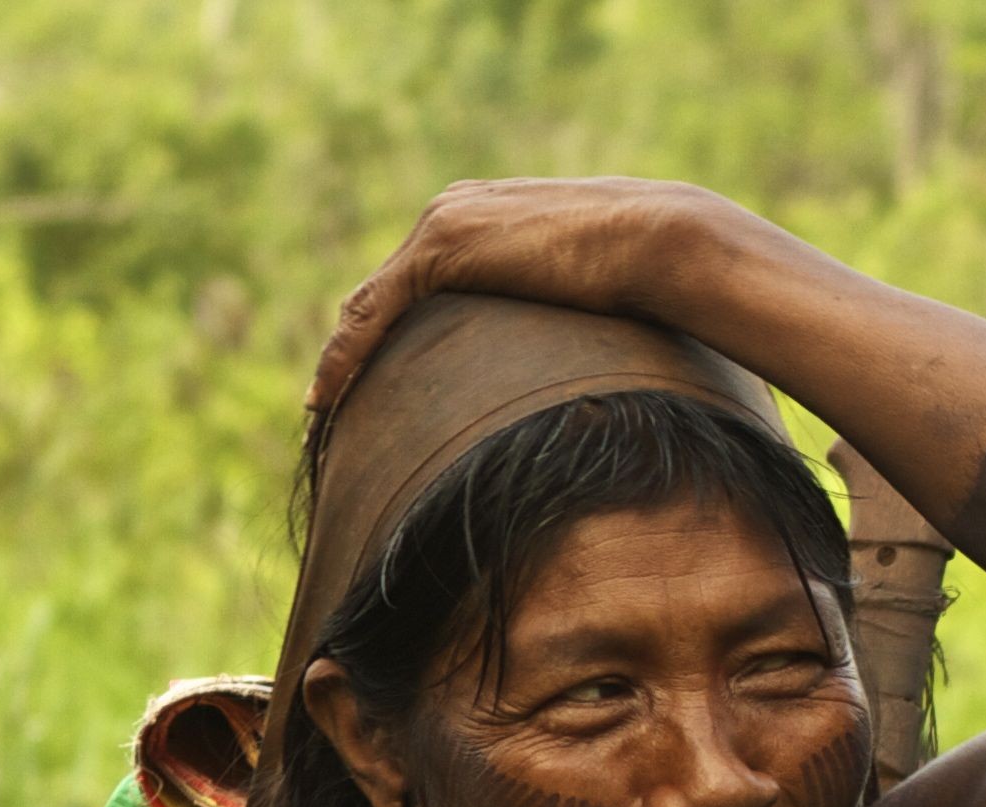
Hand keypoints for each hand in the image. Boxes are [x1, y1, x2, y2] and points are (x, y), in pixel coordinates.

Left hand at [308, 178, 780, 412]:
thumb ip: (572, 310)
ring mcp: (443, 224)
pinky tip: (324, 400)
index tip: (374, 380)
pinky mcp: (442, 249)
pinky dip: (344, 358)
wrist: (664, 239)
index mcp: (485, 216)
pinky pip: (374, 313)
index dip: (387, 333)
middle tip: (330, 408)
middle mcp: (452, 211)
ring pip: (369, 305)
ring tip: (321, 416)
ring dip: (340, 363)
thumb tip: (601, 363)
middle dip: (353, 351)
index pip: (416, 281)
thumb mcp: (598, 293)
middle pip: (381, 294)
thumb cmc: (655, 273)